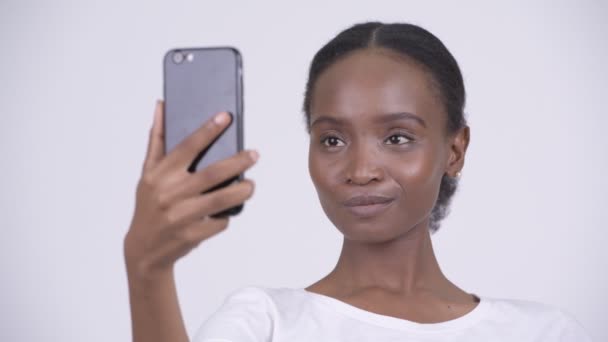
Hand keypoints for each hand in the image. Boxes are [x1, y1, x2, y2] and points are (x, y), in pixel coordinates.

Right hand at [124, 101, 257, 280]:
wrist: (144, 250)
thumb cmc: (149, 204)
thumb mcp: (148, 173)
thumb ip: (157, 140)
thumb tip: (161, 106)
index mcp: (159, 175)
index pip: (187, 147)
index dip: (207, 130)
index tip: (226, 117)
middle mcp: (170, 194)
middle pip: (213, 173)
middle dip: (238, 162)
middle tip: (254, 154)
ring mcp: (181, 216)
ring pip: (222, 199)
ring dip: (242, 191)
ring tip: (250, 185)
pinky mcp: (192, 235)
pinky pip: (220, 222)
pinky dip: (227, 215)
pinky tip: (227, 210)